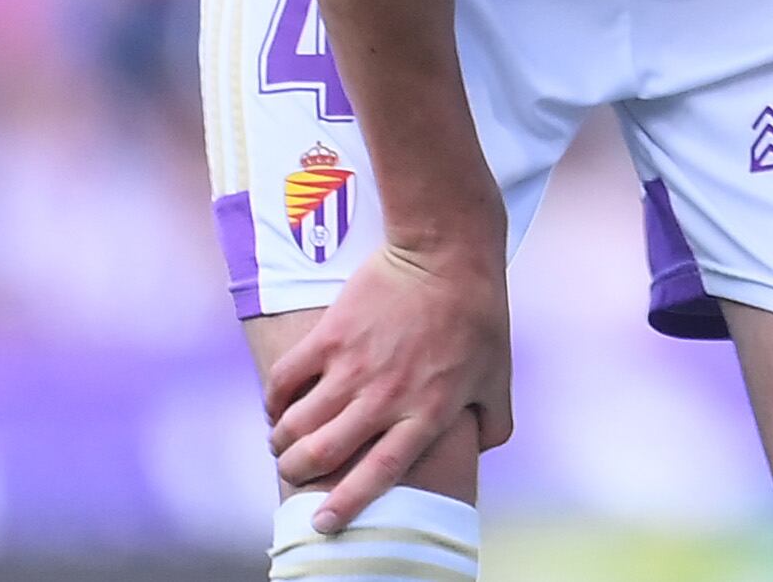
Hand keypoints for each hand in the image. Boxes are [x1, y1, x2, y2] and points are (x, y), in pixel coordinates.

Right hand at [262, 238, 510, 531]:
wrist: (447, 250)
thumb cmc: (478, 313)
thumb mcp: (499, 374)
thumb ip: (494, 420)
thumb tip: (483, 452)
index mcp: (427, 413)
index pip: (378, 474)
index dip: (345, 504)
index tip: (323, 522)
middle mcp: (386, 398)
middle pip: (324, 454)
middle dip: (299, 472)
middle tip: (295, 471)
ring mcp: (354, 367)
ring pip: (298, 424)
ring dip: (283, 441)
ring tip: (283, 442)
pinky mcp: (330, 336)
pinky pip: (285, 381)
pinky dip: (274, 400)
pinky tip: (277, 405)